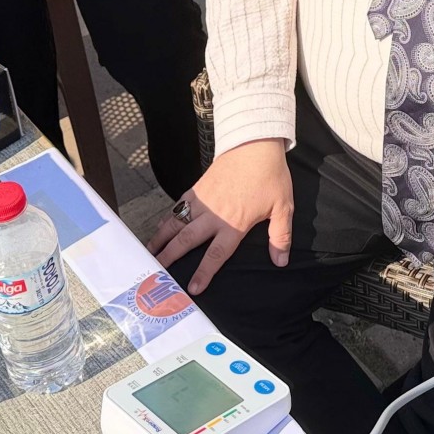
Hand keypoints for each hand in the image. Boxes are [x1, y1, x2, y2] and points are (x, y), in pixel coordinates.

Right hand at [147, 139, 292, 294]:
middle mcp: (213, 215)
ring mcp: (202, 201)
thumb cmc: (270, 176)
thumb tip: (281, 262)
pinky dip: (166, 219)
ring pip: (176, 223)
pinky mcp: (197, 188)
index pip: (216, 254)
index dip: (204, 273)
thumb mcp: (282, 208)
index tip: (193, 289)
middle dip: (170, 258)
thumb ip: (280, 237)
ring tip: (150, 253)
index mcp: (234, 224)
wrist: (255, 145)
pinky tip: (160, 227)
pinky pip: (177, 207)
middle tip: (157, 272)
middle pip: (186, 241)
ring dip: (161, 239)